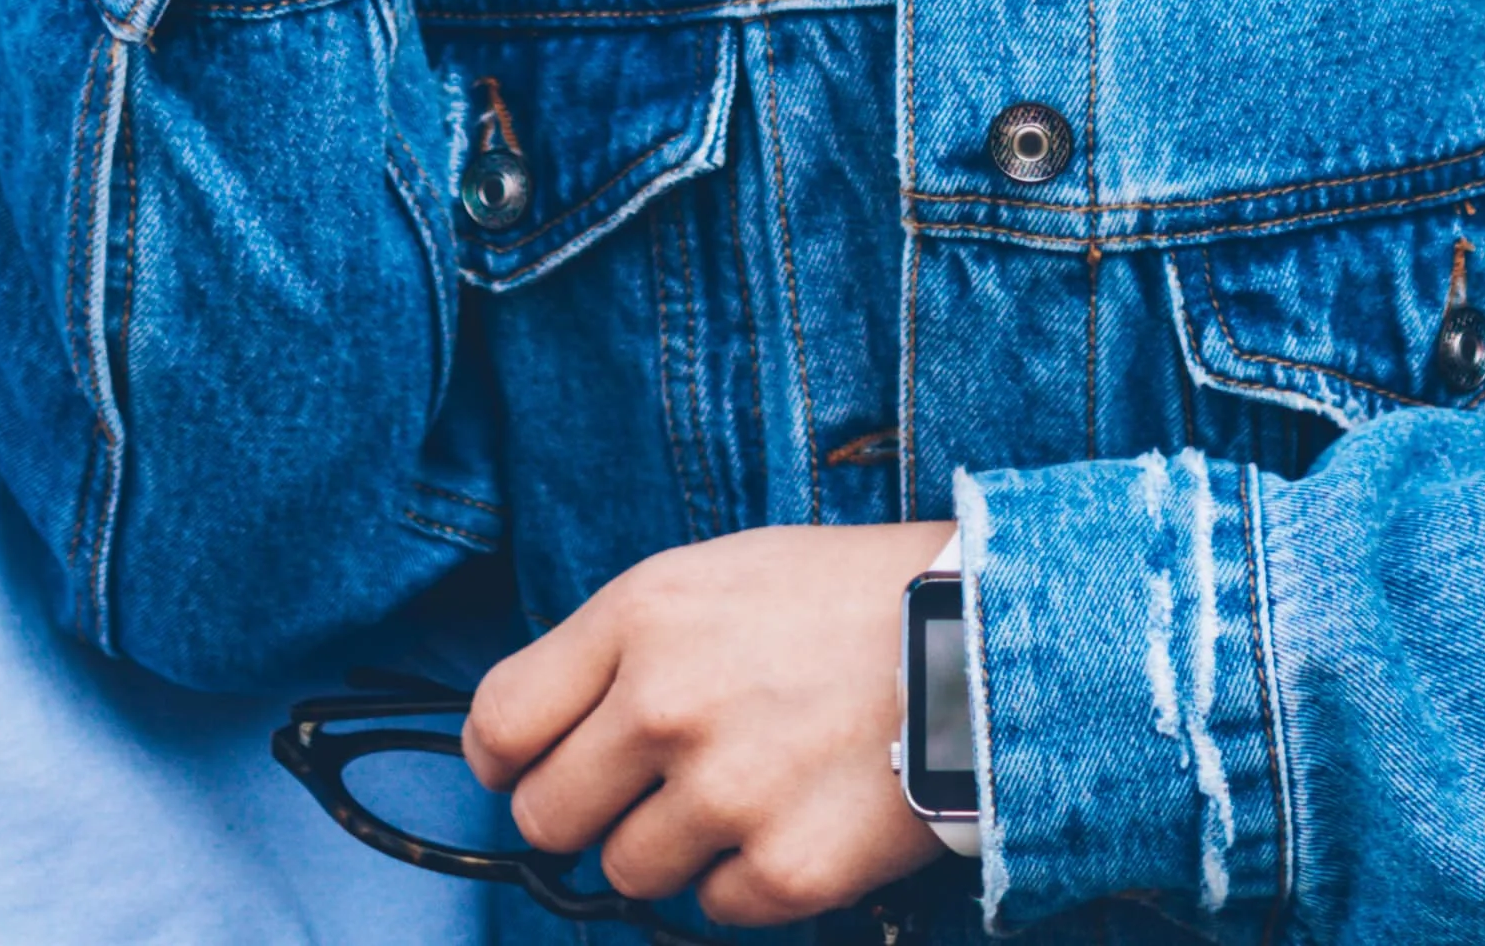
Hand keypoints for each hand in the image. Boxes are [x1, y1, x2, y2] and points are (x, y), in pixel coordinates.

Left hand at [468, 520, 956, 926]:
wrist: (985, 641)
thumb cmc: (843, 601)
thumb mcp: (711, 576)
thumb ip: (616, 648)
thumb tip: (536, 736)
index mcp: (641, 618)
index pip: (499, 725)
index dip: (501, 761)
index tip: (522, 770)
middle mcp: (667, 707)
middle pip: (545, 817)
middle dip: (581, 813)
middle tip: (635, 794)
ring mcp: (725, 795)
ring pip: (626, 872)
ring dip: (669, 847)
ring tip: (741, 792)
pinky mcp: (783, 870)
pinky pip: (711, 908)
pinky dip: (742, 878)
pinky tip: (791, 818)